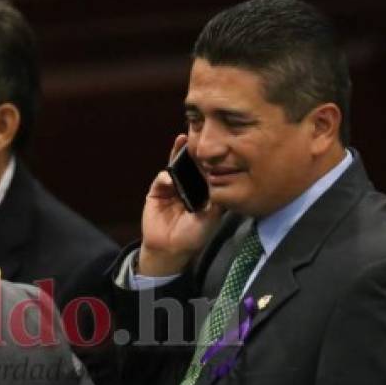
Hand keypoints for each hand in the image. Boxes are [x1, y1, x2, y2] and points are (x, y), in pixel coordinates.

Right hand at [137, 135, 223, 275]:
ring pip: (175, 167)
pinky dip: (165, 176)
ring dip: (178, 154)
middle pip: (191, 165)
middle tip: (199, 135)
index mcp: (202, 192)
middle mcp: (187, 187)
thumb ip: (217, 201)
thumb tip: (228, 181)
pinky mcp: (157, 192)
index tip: (218, 146)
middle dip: (194, 151)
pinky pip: (161, 179)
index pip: (207, 171)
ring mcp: (171, 189)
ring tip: (183, 140)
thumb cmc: (192, 236)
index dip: (210, 160)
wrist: (169, 249)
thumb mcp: (210, 218)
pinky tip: (170, 177)